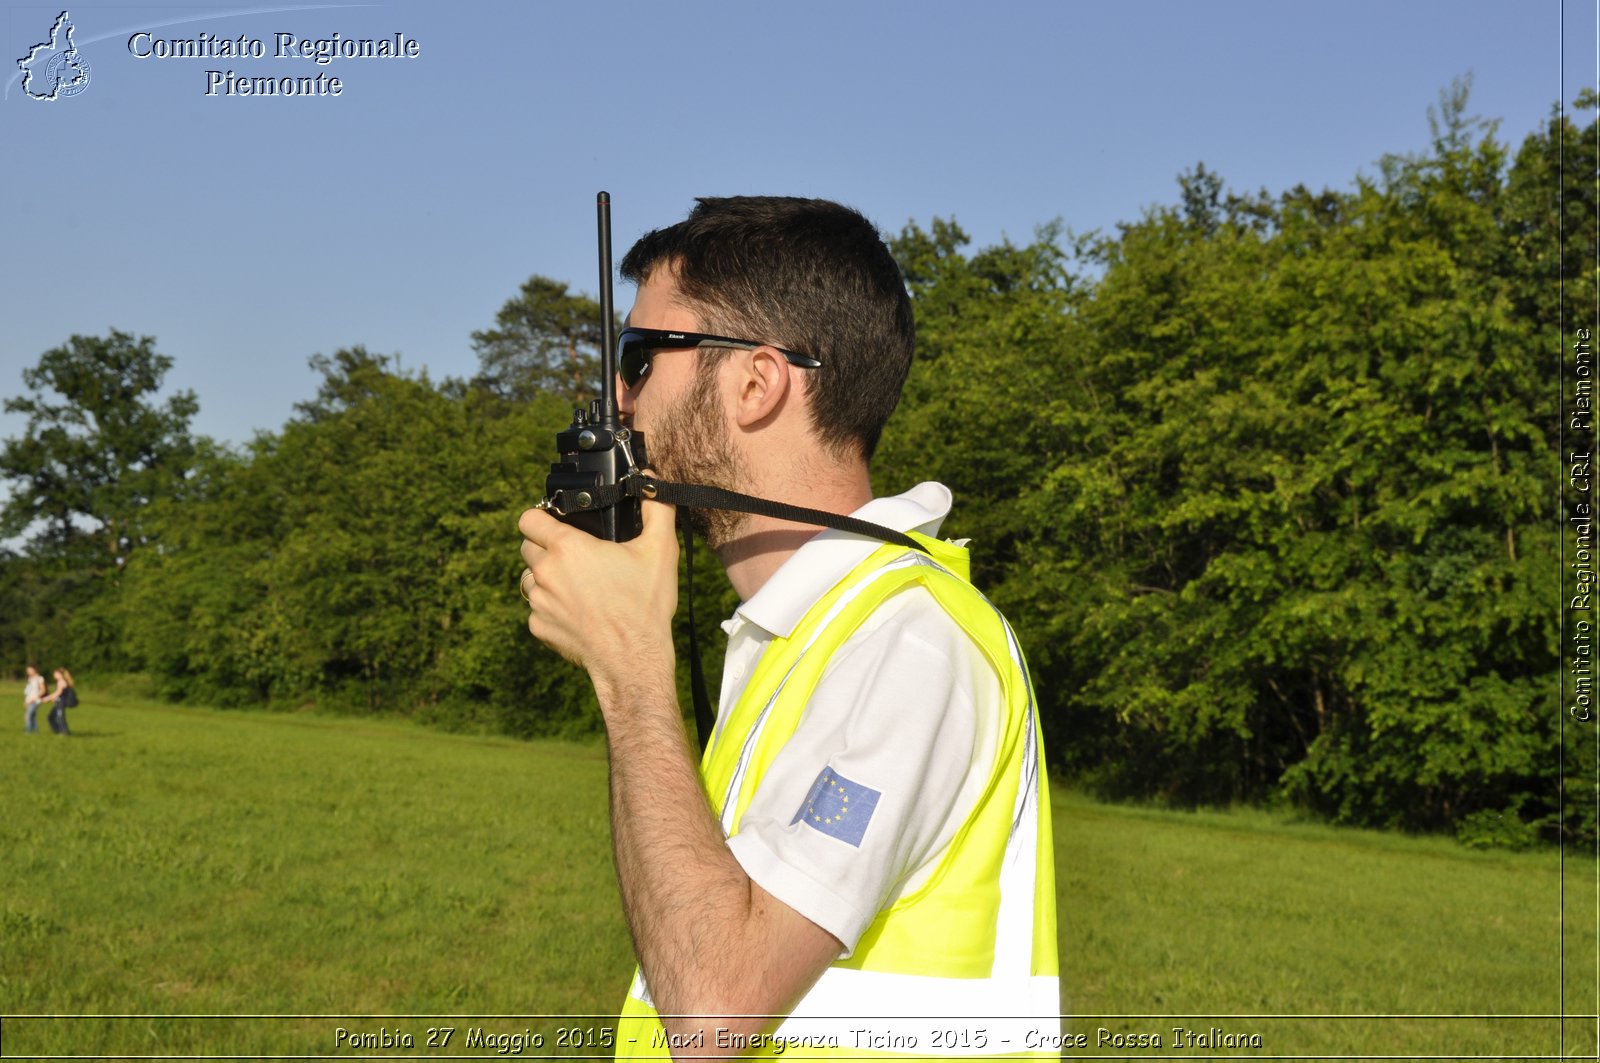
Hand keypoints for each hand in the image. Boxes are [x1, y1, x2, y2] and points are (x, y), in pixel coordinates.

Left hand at [518, 498, 678, 701]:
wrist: (633, 660)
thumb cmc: (645, 605)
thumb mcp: (661, 551)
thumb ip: (656, 508)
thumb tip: (652, 479)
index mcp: (568, 547)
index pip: (529, 519)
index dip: (541, 517)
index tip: (556, 523)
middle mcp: (546, 572)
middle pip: (528, 547)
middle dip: (546, 547)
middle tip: (575, 556)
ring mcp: (538, 602)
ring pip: (530, 579)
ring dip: (547, 578)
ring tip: (577, 586)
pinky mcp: (538, 628)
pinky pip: (536, 610)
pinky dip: (552, 609)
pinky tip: (578, 613)